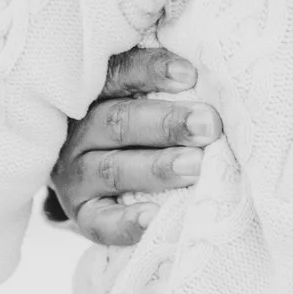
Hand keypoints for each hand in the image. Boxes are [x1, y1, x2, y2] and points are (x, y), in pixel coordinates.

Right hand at [51, 46, 221, 246]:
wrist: (90, 180)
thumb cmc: (134, 130)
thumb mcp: (138, 100)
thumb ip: (166, 89)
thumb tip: (216, 78)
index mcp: (92, 96)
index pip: (117, 75)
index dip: (151, 71)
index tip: (190, 74)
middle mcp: (80, 134)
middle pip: (118, 122)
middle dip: (167, 123)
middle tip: (208, 125)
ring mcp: (77, 177)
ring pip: (112, 170)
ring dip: (156, 167)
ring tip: (196, 166)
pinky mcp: (84, 215)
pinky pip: (101, 222)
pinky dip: (127, 222)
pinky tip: (155, 216)